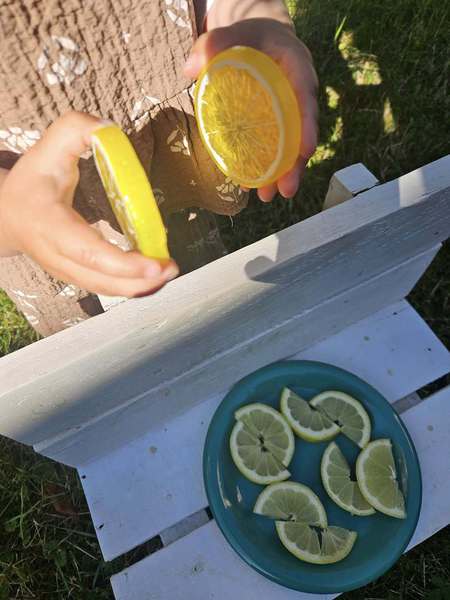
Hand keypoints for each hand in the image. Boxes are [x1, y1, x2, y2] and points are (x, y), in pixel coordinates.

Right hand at [0, 111, 177, 296]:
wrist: (6, 216)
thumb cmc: (31, 182)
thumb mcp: (47, 149)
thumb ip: (75, 130)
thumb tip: (108, 130)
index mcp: (51, 225)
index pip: (88, 252)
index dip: (121, 263)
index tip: (153, 265)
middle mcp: (58, 256)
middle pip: (101, 280)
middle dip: (139, 281)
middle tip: (170, 268)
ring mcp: (67, 272)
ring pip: (105, 289)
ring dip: (139, 287)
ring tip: (167, 271)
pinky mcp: (77, 277)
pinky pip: (107, 286)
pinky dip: (132, 285)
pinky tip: (153, 275)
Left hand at [185, 16, 317, 202]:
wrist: (258, 38)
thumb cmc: (249, 35)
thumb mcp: (234, 31)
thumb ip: (214, 43)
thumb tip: (190, 70)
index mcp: (296, 68)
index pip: (305, 97)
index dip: (308, 125)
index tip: (307, 150)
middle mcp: (298, 93)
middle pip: (301, 132)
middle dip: (295, 164)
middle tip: (286, 190)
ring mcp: (288, 111)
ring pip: (289, 146)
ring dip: (281, 174)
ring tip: (269, 196)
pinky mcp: (276, 123)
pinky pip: (274, 146)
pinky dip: (265, 165)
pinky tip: (251, 184)